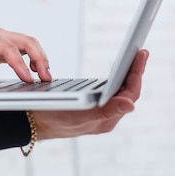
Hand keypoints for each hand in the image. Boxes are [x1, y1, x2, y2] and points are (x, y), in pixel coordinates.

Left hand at [0, 23, 51, 81]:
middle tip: (46, 77)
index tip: (28, 78)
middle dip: (39, 58)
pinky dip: (34, 58)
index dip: (19, 63)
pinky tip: (36, 71)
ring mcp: (4, 38)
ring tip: (46, 76)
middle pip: (26, 41)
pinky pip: (25, 49)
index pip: (8, 48)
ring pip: (29, 43)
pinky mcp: (6, 45)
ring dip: (40, 58)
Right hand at [34, 49, 148, 139]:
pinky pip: (110, 94)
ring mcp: (99, 115)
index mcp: (106, 120)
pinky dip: (116, 81)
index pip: (130, 94)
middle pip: (127, 92)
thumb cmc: (51, 119)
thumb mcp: (78, 113)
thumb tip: (130, 105)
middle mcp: (106, 118)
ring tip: (133, 59)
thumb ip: (106, 111)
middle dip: (135, 71)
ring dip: (127, 76)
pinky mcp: (92, 111)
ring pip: (120, 93)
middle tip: (141, 52)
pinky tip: (117, 74)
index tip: (140, 54)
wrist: (32, 123)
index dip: (136, 73)